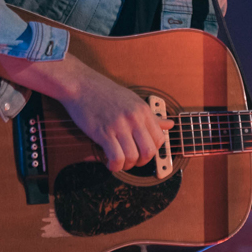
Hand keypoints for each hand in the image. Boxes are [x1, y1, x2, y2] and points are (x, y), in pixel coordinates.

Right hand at [60, 67, 174, 172]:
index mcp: (143, 110)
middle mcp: (134, 118)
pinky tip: (110, 162)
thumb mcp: (133, 100)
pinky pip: (116, 157)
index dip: (152, 150)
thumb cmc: (106, 93)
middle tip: (132, 160)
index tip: (142, 151)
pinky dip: (115, 166)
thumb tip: (170, 125)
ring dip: (127, 165)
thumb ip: (151, 116)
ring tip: (119, 161)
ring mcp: (119, 126)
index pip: (159, 139)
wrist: (82, 85)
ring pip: (133, 157)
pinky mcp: (103, 133)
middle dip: (141, 161)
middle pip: (149, 151)